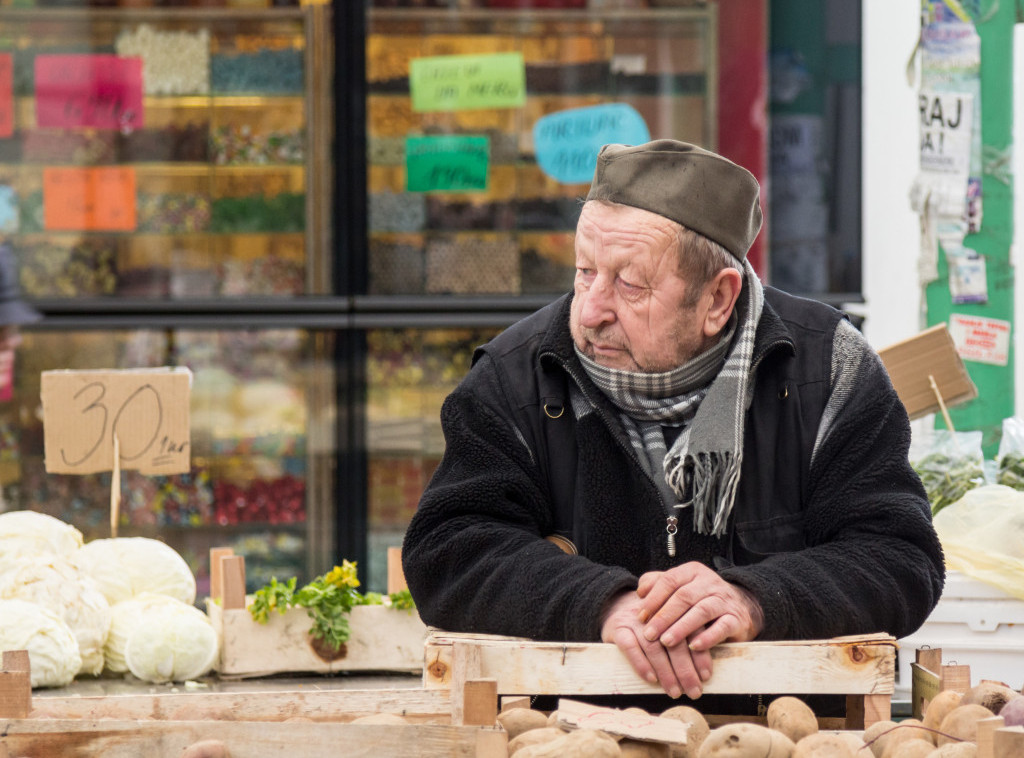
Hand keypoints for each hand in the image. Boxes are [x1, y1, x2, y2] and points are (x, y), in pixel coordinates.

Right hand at [600, 589, 711, 699]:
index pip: (691, 631)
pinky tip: (651, 679)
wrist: (616, 605)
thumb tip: (707, 670)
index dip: (700, 654)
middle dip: (685, 669)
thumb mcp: (672, 622)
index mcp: (674, 608)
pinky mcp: (618, 627)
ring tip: (674, 691)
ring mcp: (636, 619)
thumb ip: (689, 636)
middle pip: (673, 641)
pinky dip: (641, 664)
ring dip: (666, 672)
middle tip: (693, 691)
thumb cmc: (653, 624)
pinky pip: (629, 646)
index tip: (706, 676)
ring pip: (653, 646)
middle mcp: (656, 613)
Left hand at [636, 561, 763, 653]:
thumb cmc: (701, 598)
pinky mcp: (736, 618)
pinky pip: (722, 627)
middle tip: (649, 634)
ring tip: (666, 642)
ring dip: (681, 627)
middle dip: (664, 616)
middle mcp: (709, 582)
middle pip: (683, 597)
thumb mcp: (681, 586)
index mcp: (692, 571)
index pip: (670, 580)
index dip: (653, 598)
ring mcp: (724, 600)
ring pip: (701, 611)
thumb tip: (640, 592)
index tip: (640, 617)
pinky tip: (693, 647)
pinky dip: (708, 637)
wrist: (741, 606)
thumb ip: (658, 584)